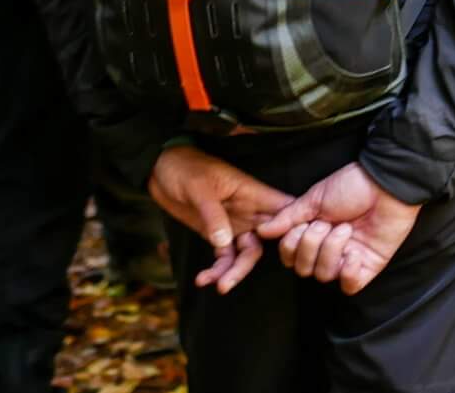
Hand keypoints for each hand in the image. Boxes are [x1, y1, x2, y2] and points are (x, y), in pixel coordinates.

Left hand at [149, 145, 292, 293]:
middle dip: (250, 262)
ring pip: (245, 253)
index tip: (292, 249)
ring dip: (233, 271)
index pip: (284, 210)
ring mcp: (233, 224)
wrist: (161, 169)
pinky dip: (216, 270)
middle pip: (265, 240)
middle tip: (231, 280)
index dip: (293, 228)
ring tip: (218, 286)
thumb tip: (224, 242)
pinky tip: (203, 279)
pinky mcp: (216, 234)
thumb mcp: (199, 188)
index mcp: (253, 194)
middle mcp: (249, 212)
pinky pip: (223, 256)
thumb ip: (213, 215)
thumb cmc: (185, 168)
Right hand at [257, 162, 419, 294]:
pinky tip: (353, 254)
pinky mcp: (369, 265)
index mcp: (314, 233)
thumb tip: (263, 231)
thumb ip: (289, 217)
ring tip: (345, 229)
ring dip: (331, 251)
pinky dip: (348, 273)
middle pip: (305, 269)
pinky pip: (351, 286)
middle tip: (326, 224)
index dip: (291, 246)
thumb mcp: (315, 199)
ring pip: (324, 276)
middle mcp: (329, 249)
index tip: (304, 225)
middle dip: (311, 246)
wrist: (386, 183)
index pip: (290, 258)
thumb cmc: (352, 185)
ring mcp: (349, 258)